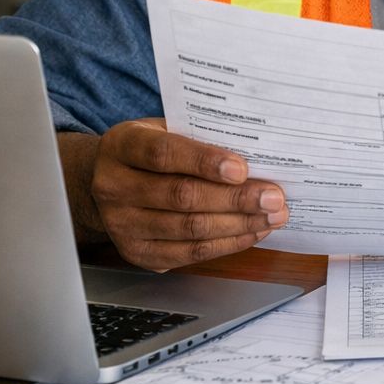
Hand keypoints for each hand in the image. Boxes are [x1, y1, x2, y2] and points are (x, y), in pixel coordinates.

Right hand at [89, 118, 287, 270]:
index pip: (163, 154)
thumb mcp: (165, 129)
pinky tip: (252, 232)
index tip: (242, 168)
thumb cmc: (151, 149)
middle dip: (235, 199)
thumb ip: (200, 137)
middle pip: (181, 196)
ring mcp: (122, 225)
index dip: (204, 161)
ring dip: (239, 224)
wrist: (110, 180)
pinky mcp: (137, 254)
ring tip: (272, 216)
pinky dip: (227, 244)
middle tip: (273, 197)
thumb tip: (256, 155)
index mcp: (121, 146)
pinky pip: (189, 254)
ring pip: (189, 229)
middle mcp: (114, 187)